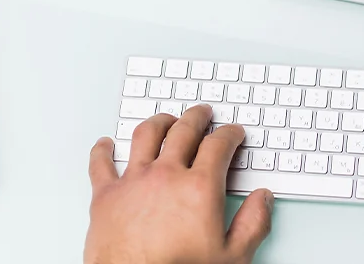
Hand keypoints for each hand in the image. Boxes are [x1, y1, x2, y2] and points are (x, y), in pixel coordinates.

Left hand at [86, 105, 273, 263]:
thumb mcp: (232, 258)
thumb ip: (253, 224)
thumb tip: (263, 200)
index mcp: (199, 188)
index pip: (219, 146)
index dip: (229, 135)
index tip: (233, 133)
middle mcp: (166, 176)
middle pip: (184, 131)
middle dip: (197, 118)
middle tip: (202, 114)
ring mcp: (133, 182)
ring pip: (146, 136)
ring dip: (159, 122)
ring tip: (165, 120)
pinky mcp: (105, 196)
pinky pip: (101, 163)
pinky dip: (102, 150)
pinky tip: (105, 144)